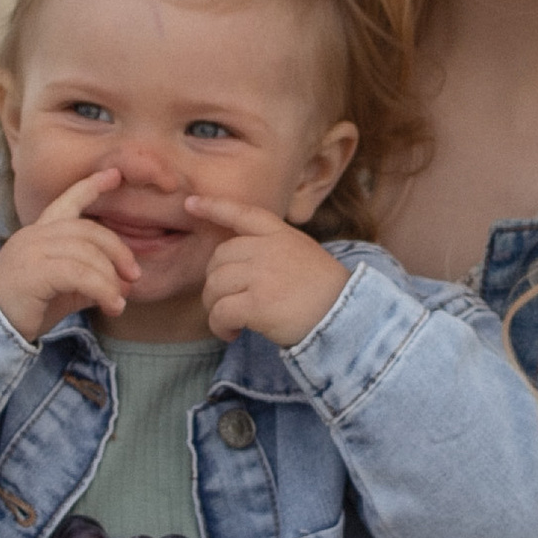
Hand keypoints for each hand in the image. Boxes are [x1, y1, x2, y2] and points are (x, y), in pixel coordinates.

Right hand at [0, 167, 136, 341]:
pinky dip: (102, 290)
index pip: (66, 202)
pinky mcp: (34, 271)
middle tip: (134, 275)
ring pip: (87, 253)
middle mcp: (34, 235)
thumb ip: (87, 281)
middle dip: (117, 250)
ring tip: (119, 302)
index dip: (91, 187)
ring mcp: (32, 250)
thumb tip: (121, 284)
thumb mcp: (62, 291)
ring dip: (110, 279)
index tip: (114, 175)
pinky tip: (111, 306)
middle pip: (88, 230)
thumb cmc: (23, 309)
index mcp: (38, 234)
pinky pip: (80, 274)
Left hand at [185, 196, 347, 348]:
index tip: (190, 204)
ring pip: (214, 286)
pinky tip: (232, 333)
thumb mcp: (304, 254)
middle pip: (218, 259)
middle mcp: (268, 249)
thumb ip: (274, 249)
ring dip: (215, 308)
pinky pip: (220, 312)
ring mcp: (262, 275)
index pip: (243, 213)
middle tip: (229, 302)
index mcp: (281, 234)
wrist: (347, 317)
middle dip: (215, 283)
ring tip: (231, 322)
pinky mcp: (257, 304)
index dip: (214, 207)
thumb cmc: (325, 293)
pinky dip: (219, 326)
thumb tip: (237, 263)